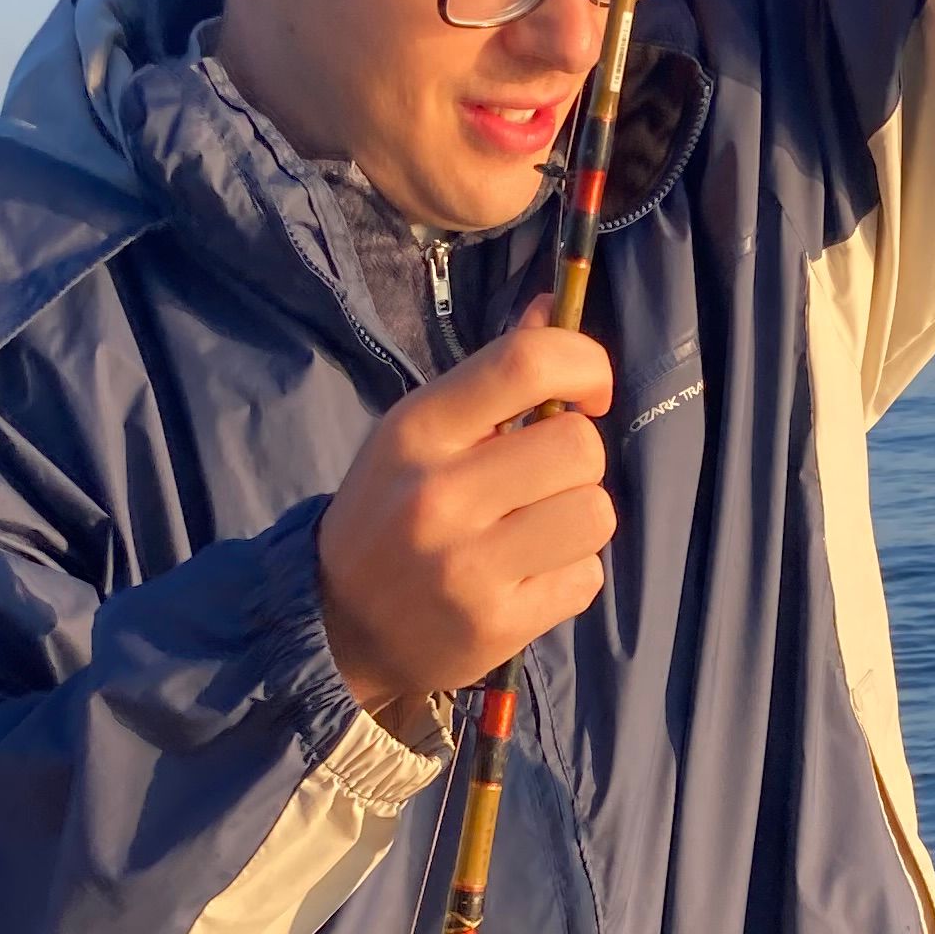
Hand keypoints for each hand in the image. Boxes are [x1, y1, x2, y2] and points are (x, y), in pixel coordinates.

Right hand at [318, 305, 615, 712]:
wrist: (339, 626)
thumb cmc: (390, 513)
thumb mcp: (421, 434)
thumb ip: (492, 377)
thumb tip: (555, 308)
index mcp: (418, 430)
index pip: (525, 364)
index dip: (584, 364)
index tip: (589, 392)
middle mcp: (439, 495)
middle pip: (578, 446)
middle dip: (577, 461)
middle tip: (543, 481)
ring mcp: (467, 567)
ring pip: (594, 514)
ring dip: (578, 520)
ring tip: (535, 531)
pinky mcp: (496, 625)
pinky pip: (586, 578)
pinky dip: (568, 576)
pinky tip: (525, 579)